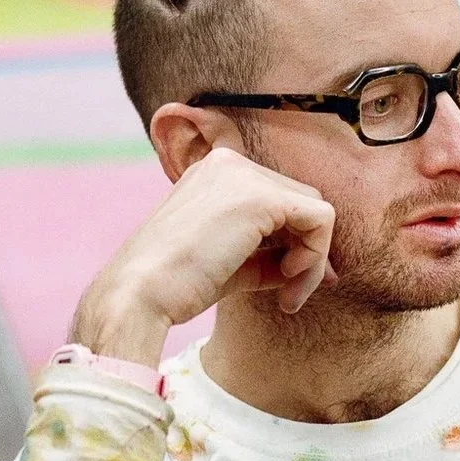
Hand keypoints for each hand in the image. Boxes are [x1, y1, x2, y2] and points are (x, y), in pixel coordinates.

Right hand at [72, 147, 336, 362]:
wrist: (139, 295)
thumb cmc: (177, 287)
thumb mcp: (234, 265)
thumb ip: (273, 256)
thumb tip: (320, 268)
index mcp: (216, 174)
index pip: (279, 201)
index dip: (294, 243)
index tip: (289, 286)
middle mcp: (229, 164)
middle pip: (302, 202)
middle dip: (309, 252)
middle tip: (290, 296)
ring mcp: (244, 175)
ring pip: (316, 210)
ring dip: (314, 259)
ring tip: (288, 296)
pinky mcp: (261, 197)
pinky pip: (320, 220)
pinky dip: (316, 257)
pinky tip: (289, 282)